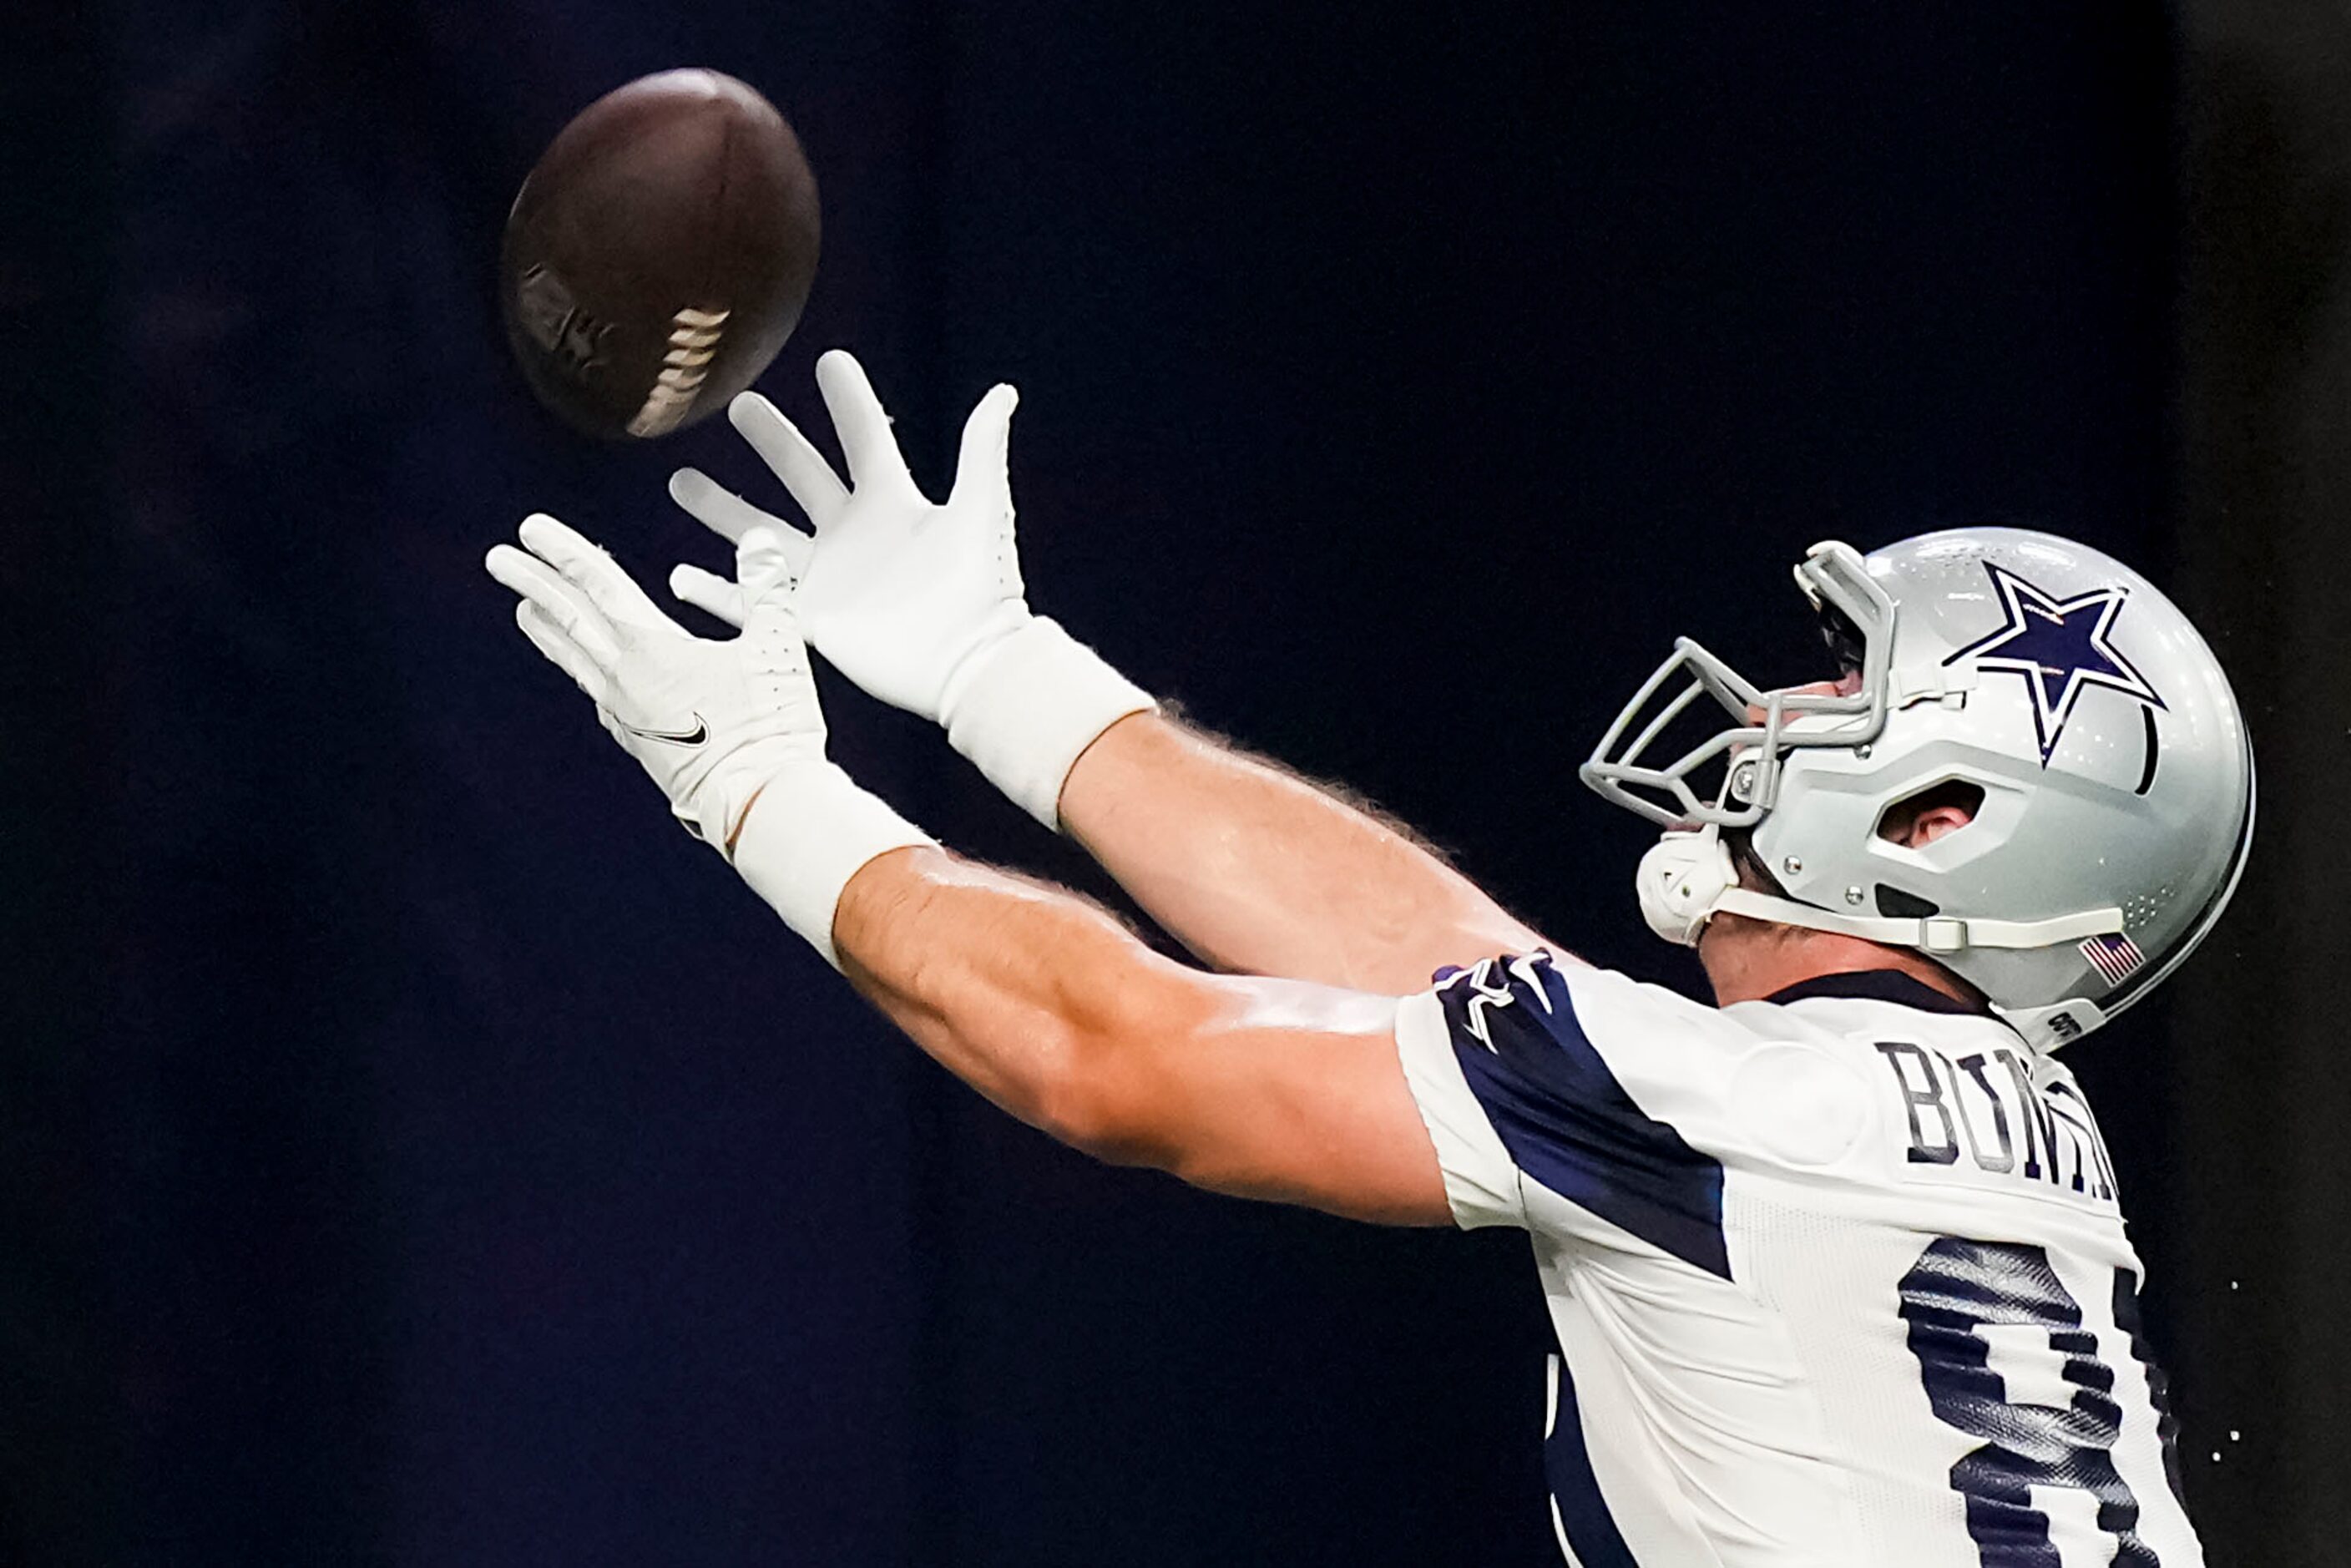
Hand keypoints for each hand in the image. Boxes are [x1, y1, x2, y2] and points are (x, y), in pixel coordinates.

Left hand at [486, 514, 819, 851]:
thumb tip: (759, 538)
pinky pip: (598, 697)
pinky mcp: (640, 743)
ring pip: (575, 661)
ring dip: (547, 630)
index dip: (562, 552)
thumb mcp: (777, 648)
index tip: (528, 529)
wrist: (759, 804)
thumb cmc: (771, 727)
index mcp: (650, 648)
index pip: (596, 585)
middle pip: (569, 619)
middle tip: (499, 558)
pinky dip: (583, 674)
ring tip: (524, 610)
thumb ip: (765, 589)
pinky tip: (587, 676)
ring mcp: (626, 715)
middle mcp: (625, 680)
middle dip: (533, 583)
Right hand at [667, 349, 1030, 725]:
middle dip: (772, 440)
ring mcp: (829, 577)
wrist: (969, 664)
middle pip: (802, 474)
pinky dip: (714, 593)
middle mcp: (855, 533)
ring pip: (762, 533)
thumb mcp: (981, 511)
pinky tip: (678, 576)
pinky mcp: (813, 621)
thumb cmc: (982, 590)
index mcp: (894, 502)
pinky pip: (752, 603)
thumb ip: (981, 451)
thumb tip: (1004, 390)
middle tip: (739, 405)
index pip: (865, 438)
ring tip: (680, 482)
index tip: (830, 361)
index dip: (848, 401)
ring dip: (721, 509)